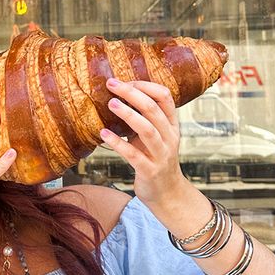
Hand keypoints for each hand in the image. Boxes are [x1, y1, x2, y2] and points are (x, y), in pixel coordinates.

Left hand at [98, 79, 184, 207]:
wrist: (167, 194)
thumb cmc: (154, 159)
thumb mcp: (154, 136)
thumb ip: (143, 118)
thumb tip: (117, 96)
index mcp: (171, 125)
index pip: (165, 97)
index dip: (145, 85)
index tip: (126, 81)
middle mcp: (170, 137)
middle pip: (153, 109)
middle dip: (132, 93)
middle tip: (112, 84)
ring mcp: (161, 155)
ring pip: (147, 130)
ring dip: (128, 115)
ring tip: (111, 103)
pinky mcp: (149, 171)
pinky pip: (133, 155)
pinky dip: (117, 143)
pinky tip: (103, 134)